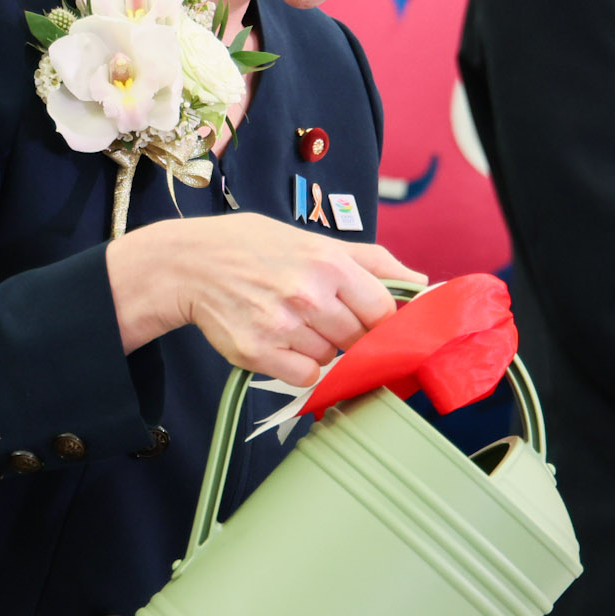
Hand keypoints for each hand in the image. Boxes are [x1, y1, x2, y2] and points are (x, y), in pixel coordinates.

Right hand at [104, 214, 425, 385]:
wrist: (192, 263)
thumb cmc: (257, 248)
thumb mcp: (315, 240)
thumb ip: (372, 261)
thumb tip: (422, 281)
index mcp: (329, 263)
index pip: (384, 310)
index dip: (383, 321)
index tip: (375, 322)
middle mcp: (309, 295)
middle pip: (360, 338)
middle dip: (350, 333)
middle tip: (324, 317)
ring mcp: (282, 326)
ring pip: (331, 358)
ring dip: (321, 347)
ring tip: (294, 322)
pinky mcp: (257, 352)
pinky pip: (304, 375)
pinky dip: (299, 365)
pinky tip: (282, 342)